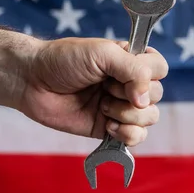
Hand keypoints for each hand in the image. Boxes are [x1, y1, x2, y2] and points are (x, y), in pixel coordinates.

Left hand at [18, 37, 167, 145]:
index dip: (149, 75)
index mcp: (131, 61)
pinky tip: (108, 126)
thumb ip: (133, 70)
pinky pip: (137, 138)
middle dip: (133, 95)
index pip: (161, 68)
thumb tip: (145, 100)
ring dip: (128, 115)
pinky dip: (127, 134)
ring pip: (150, 117)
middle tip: (106, 87)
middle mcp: (130, 84)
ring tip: (103, 107)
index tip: (127, 75)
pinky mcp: (111, 129)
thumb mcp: (103, 54)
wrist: (32, 81)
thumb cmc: (64, 59)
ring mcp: (121, 106)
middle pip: (157, 95)